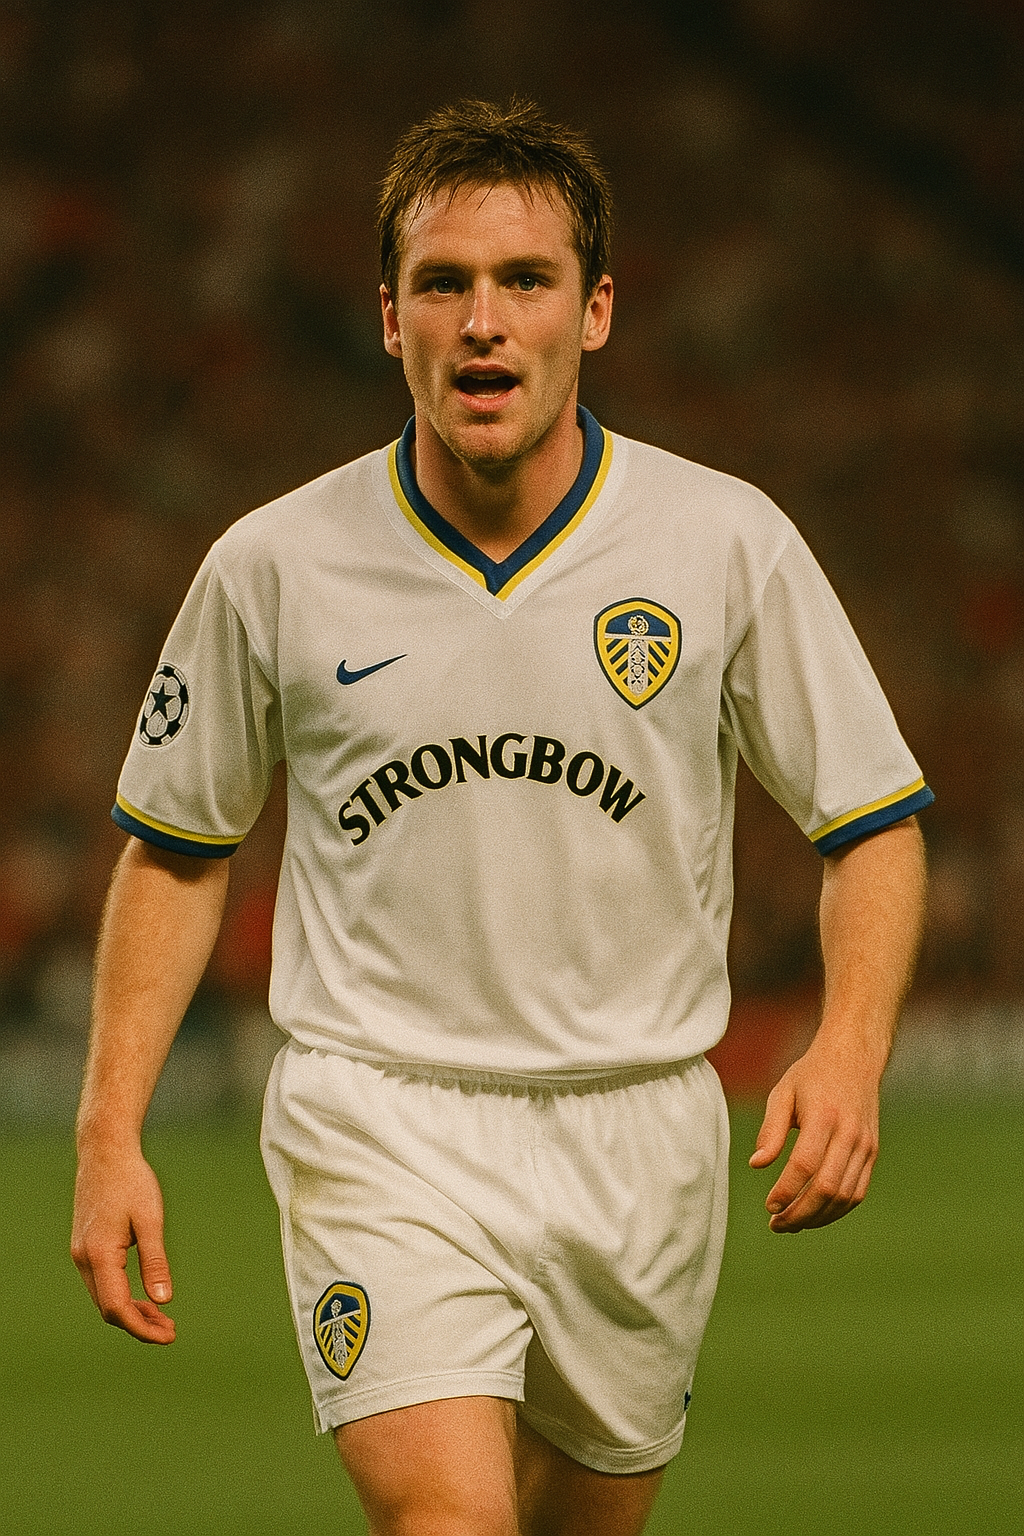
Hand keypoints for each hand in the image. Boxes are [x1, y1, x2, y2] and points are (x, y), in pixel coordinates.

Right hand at [71, 1143, 175, 1343]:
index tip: (168, 1335)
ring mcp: (82, 1254)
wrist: (105, 1153)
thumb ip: (155, 1262)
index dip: (142, 1328)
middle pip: (108, 1309)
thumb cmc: (132, 1181)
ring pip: (104, 1298)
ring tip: (162, 1318)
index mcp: (99, 1255)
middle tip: (171, 1330)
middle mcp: (84, 1259)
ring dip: (131, 1312)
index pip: (117, 1308)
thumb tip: (164, 1301)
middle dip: (139, 1324)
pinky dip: (122, 1295)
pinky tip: (145, 1297)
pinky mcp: (86, 1247)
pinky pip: (102, 1283)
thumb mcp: (150, 1220)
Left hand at [748, 1043, 880, 1232]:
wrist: (854, 1058)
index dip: (787, 1190)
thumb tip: (756, 1165)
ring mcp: (865, 1146)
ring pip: (844, 1196)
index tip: (769, 1206)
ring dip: (818, 1217)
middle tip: (777, 1225)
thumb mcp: (782, 1093)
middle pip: (827, 1187)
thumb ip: (770, 1130)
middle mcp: (850, 1134)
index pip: (805, 1165)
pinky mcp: (872, 1153)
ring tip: (792, 1224)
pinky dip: (837, 1210)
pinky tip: (816, 1214)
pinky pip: (857, 1192)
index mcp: (824, 1116)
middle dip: (800, 1213)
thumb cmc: (812, 1076)